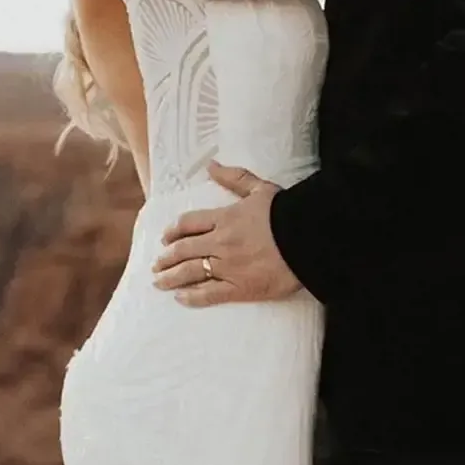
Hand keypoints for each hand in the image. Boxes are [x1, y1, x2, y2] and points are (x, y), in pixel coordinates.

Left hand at [151, 162, 302, 306]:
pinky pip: (210, 294)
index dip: (173, 231)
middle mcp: (221, 242)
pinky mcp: (240, 288)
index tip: (165, 238)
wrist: (308, 238)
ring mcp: (228, 266)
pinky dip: (192, 297)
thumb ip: (234, 178)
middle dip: (167, 257)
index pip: (189, 224)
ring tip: (159, 282)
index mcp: (225, 218)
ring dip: (171, 277)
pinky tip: (180, 298)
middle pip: (184, 249)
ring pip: (191, 272)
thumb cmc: (287, 212)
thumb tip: (212, 165)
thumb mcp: (260, 189)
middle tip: (156, 264)